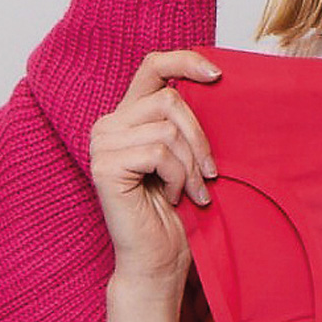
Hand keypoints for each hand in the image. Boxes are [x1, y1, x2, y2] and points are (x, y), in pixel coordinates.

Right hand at [89, 50, 220, 288]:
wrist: (159, 260)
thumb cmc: (176, 213)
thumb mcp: (187, 155)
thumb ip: (186, 120)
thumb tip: (215, 80)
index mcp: (126, 117)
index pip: (153, 66)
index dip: (185, 61)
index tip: (218, 75)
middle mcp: (108, 125)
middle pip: (169, 99)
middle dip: (199, 138)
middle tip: (209, 174)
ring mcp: (102, 144)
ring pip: (167, 128)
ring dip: (190, 164)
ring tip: (189, 191)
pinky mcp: (105, 166)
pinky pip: (158, 153)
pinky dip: (177, 178)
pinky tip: (172, 198)